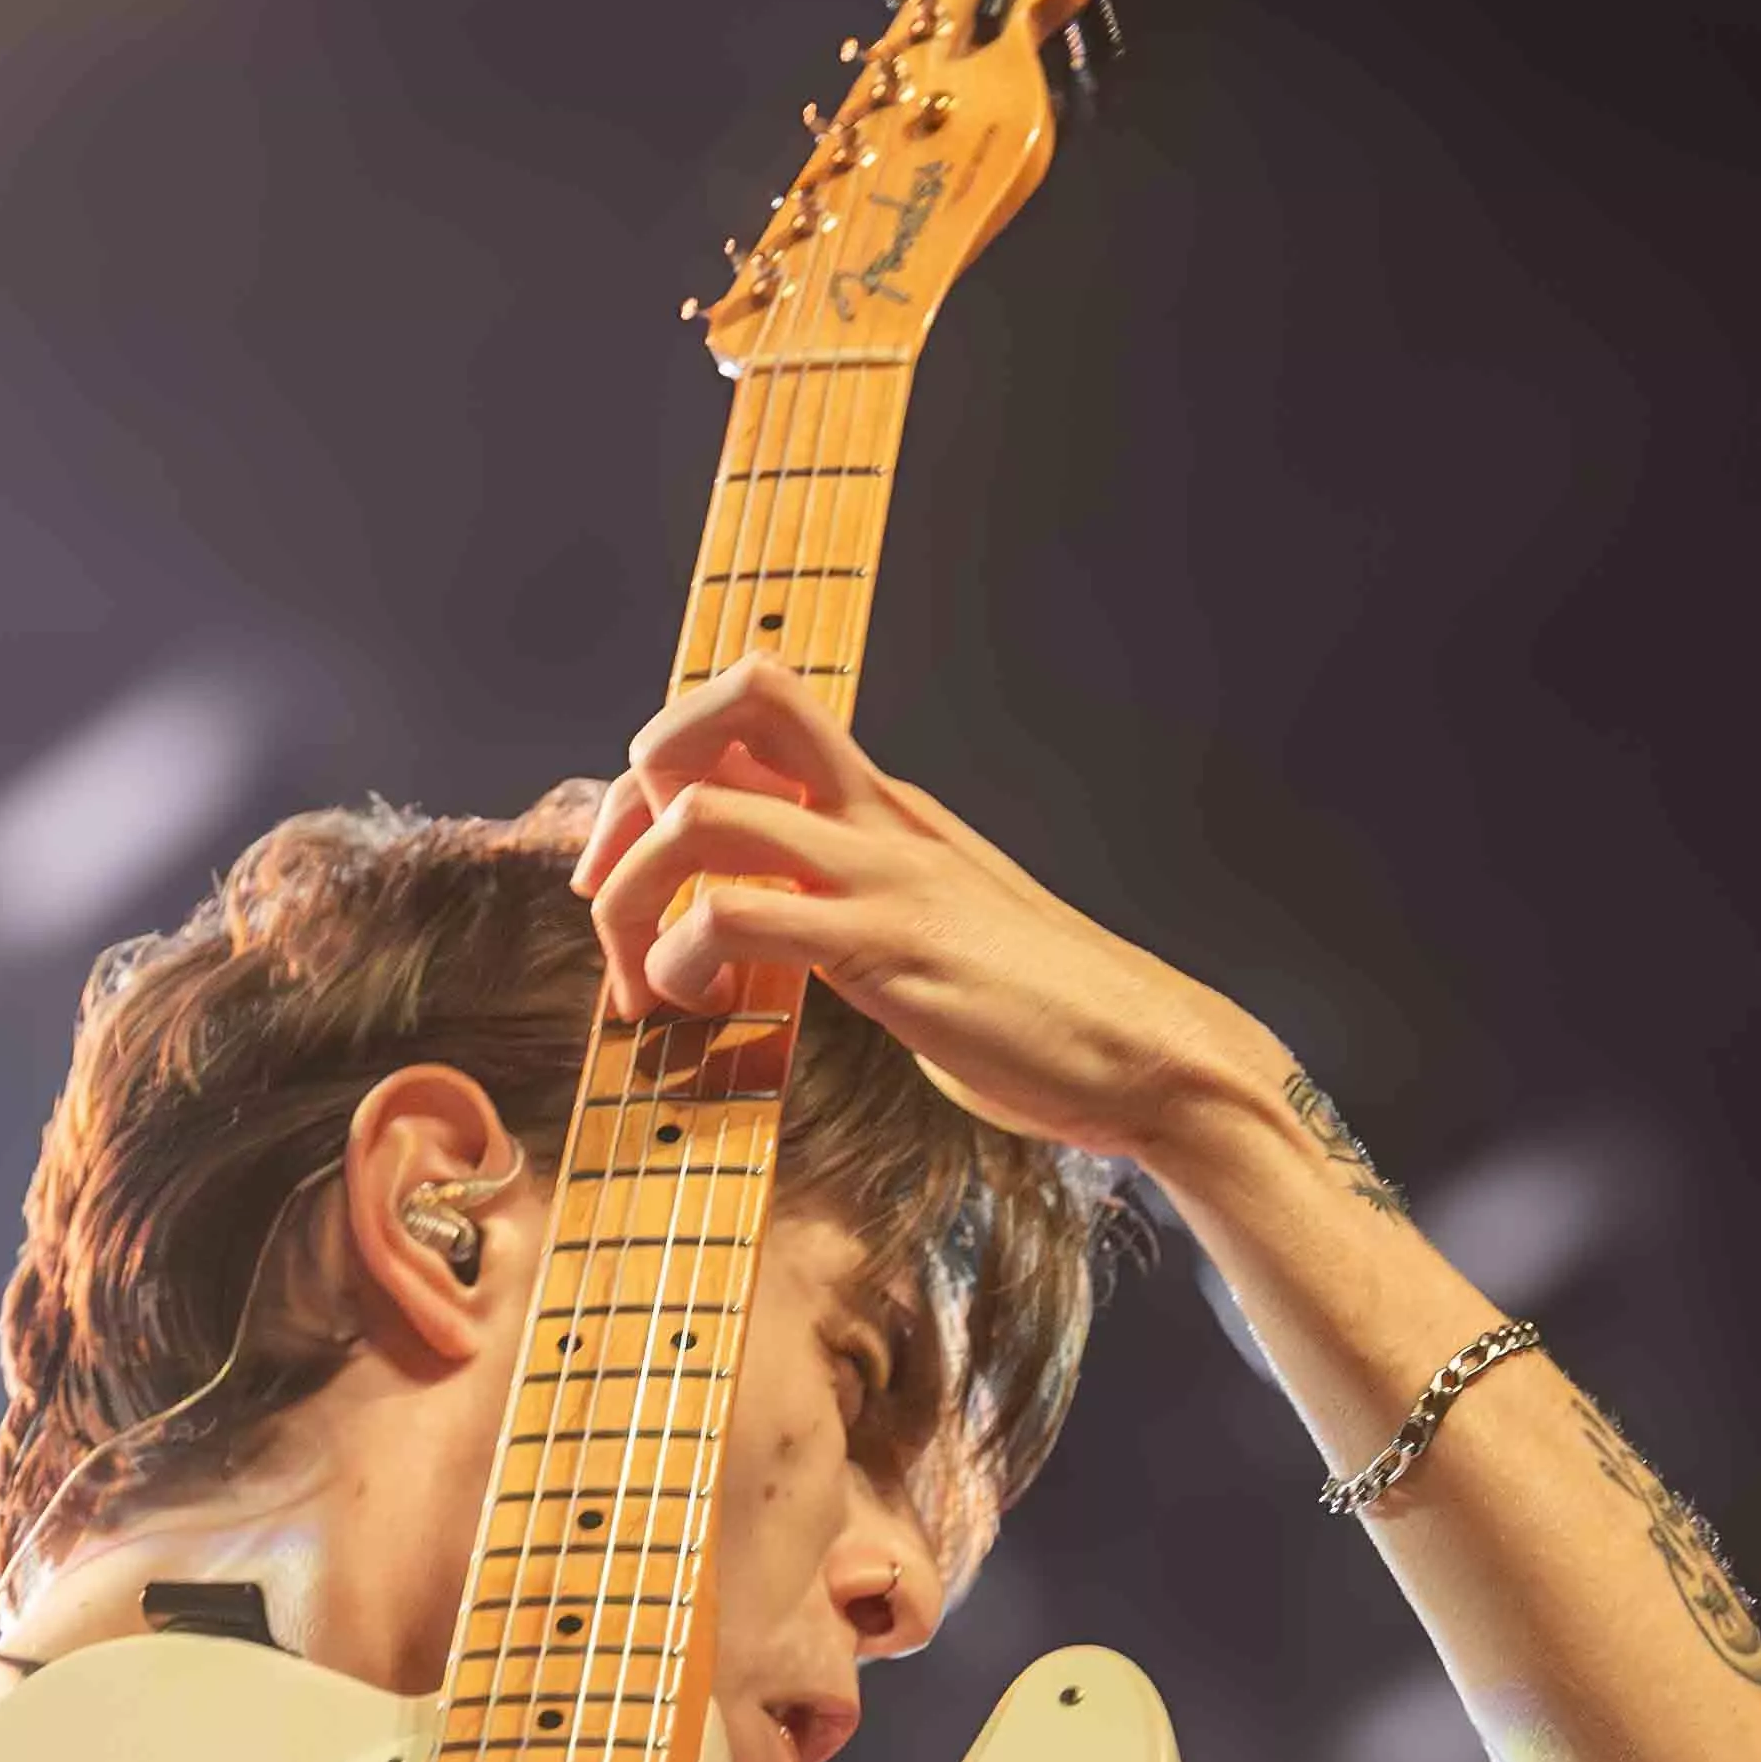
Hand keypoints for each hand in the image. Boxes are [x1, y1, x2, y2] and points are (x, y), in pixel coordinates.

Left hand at [572, 656, 1290, 1163]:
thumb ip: (858, 914)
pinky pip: (739, 913)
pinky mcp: (886, 946)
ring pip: (702, 814)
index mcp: (886, 806)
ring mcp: (882, 875)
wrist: (1151, 1052)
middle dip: (629, 794)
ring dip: (634, 894)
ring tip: (643, 978)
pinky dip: (681, 957)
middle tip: (609, 899)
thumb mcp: (936, 931)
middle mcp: (877, 816)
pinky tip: (693, 1005)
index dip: (661, 770)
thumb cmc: (1047, 1013)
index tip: (632, 869)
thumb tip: (779, 941)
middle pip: (723, 709)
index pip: (749, 712)